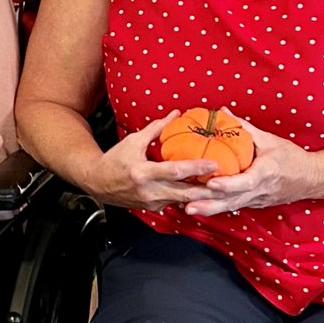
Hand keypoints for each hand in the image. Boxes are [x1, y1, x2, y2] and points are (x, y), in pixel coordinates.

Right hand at [81, 112, 218, 210]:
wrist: (97, 182)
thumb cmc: (114, 159)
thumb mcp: (133, 141)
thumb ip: (156, 128)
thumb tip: (175, 114)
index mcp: (143, 172)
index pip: (175, 171)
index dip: (195, 168)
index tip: (213, 164)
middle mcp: (149, 191)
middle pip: (184, 193)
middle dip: (207, 190)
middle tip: (226, 184)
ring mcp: (152, 202)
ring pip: (182, 200)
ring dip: (199, 195)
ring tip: (218, 188)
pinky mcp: (153, 208)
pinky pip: (174, 202)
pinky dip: (186, 197)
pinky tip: (198, 191)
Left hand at [183, 117, 315, 216]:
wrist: (312, 179)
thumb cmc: (292, 157)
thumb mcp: (269, 140)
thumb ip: (244, 127)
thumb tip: (222, 111)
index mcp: (266, 173)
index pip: (246, 181)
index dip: (228, 184)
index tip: (212, 183)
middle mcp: (260, 190)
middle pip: (232, 200)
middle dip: (209, 202)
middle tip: (187, 204)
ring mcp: (257, 200)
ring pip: (231, 207)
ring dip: (209, 209)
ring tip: (188, 209)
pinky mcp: (254, 203)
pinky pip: (234, 206)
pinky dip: (217, 208)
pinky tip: (201, 208)